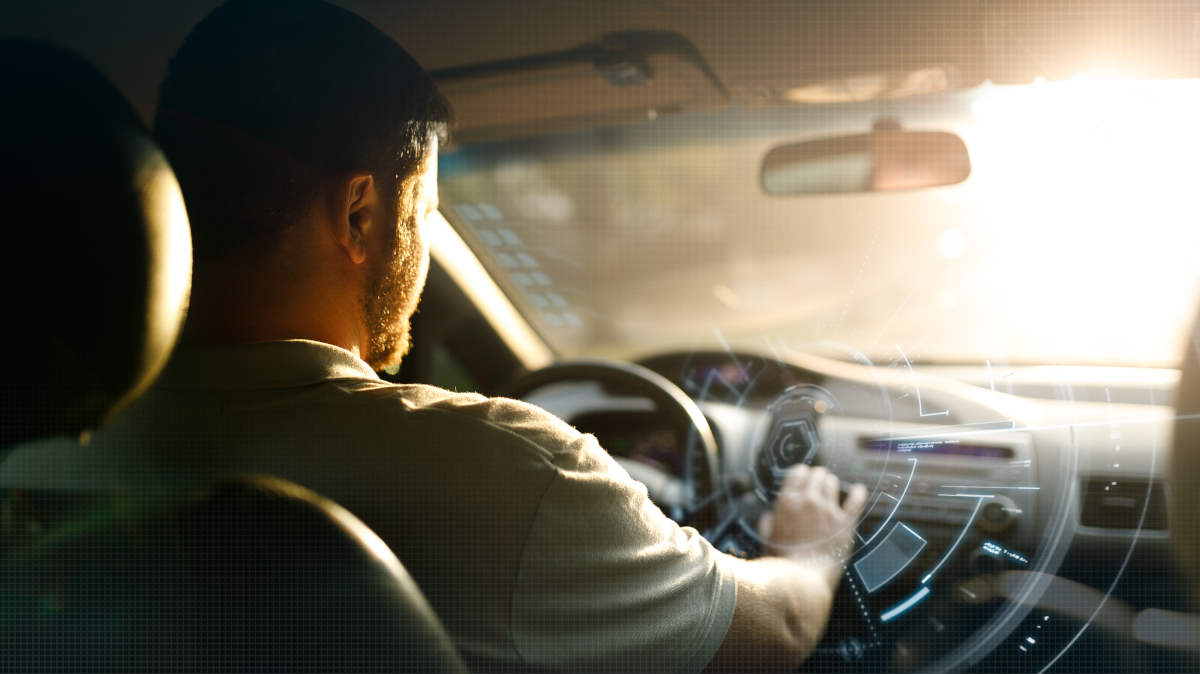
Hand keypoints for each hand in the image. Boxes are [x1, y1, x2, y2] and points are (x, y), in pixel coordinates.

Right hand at [757, 464, 867, 588]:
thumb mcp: (766, 540)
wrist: (802, 579)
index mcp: (787, 503)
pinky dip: (858, 493)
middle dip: (817, 475)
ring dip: (831, 481)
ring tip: (832, 483)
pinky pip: (855, 501)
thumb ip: (766, 525)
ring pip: (832, 483)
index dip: (800, 472)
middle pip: (816, 475)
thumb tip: (767, 517)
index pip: (796, 474)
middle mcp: (808, 501)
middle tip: (819, 477)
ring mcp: (828, 511)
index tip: (803, 474)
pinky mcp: (845, 523)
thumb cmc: (782, 562)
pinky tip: (859, 490)